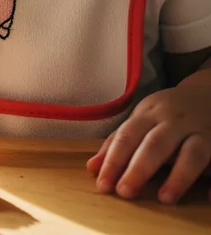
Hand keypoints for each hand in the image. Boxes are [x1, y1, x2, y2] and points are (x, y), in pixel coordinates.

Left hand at [87, 85, 210, 202]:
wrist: (206, 93)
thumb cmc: (166, 113)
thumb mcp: (141, 120)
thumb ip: (118, 143)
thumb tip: (92, 168)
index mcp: (149, 113)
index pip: (127, 136)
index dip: (113, 160)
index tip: (103, 184)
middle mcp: (174, 121)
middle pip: (156, 144)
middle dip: (139, 169)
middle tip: (124, 192)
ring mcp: (201, 131)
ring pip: (192, 153)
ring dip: (179, 176)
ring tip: (164, 198)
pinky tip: (209, 197)